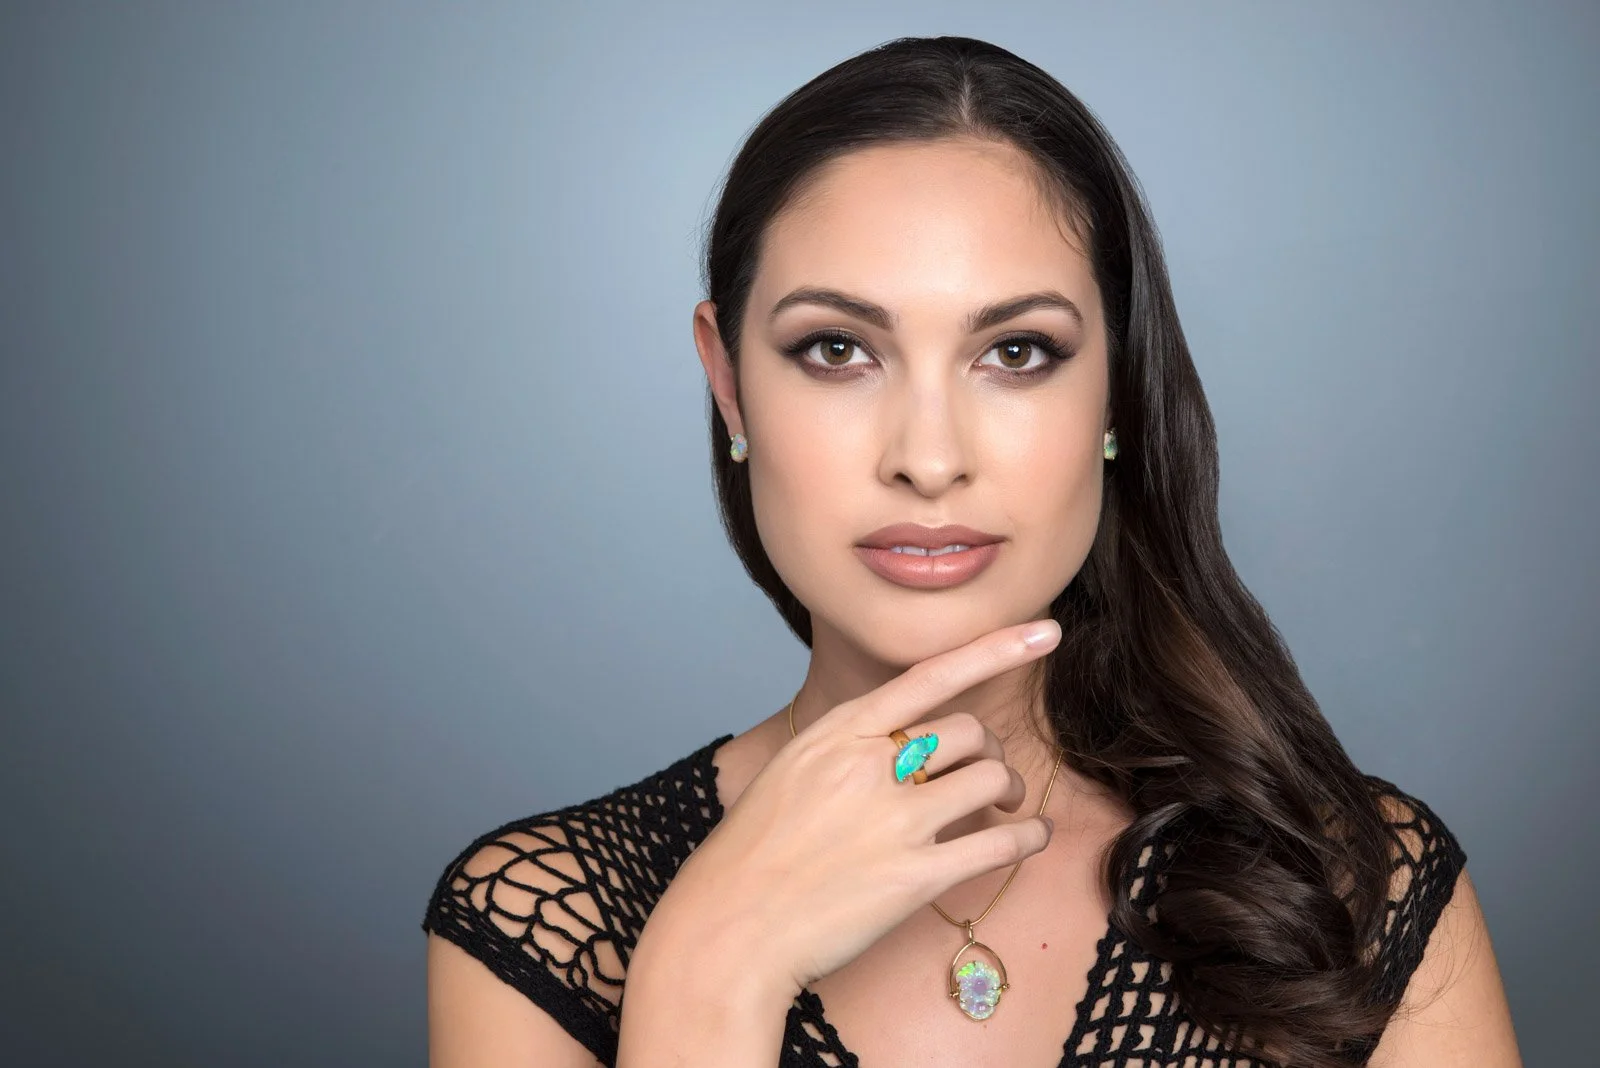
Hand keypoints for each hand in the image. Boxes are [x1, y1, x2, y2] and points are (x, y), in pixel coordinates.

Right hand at [647, 617, 1061, 1000]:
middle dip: (989, 751)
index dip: (995, 650)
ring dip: (1012, 791)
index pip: (930, 675)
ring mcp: (892, 821)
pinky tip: (1034, 838)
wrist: (727, 927)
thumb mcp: (791, 771)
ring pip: (990, 778)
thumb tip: (901, 739)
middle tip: (992, 778)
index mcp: (837, 733)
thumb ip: (846, 747)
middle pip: (967, 731)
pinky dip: (1029, 837)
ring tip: (1009, 809)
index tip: (1045, 631)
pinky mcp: (913, 878)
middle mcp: (867, 766)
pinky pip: (998, 843)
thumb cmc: (752, 854)